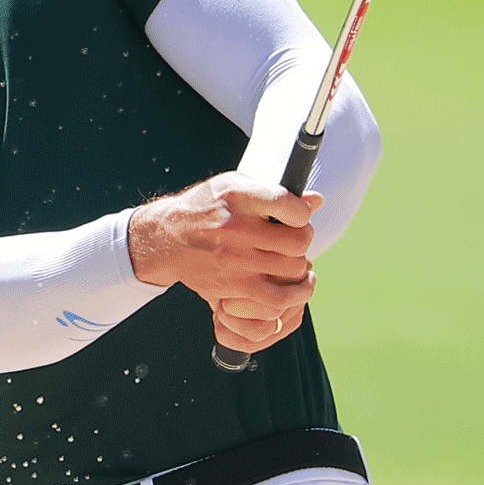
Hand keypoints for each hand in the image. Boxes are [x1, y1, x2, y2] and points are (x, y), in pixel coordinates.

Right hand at [127, 173, 320, 356]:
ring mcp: (235, 260)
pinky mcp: (233, 286)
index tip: (298, 215)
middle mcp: (235, 228)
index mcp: (237, 196)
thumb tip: (316, 201)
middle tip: (296, 240)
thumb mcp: (234, 186)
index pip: (287, 204)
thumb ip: (274, 192)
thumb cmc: (206, 208)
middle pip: (297, 240)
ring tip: (292, 260)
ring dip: (299, 266)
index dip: (302, 212)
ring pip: (293, 269)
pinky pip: (276, 298)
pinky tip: (292, 285)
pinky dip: (293, 294)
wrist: (167, 238)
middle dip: (304, 239)